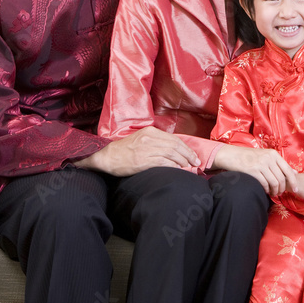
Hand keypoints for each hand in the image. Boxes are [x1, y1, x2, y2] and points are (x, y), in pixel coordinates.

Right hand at [76, 127, 199, 175]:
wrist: (107, 157)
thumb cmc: (124, 150)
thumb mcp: (141, 139)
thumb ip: (155, 141)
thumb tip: (173, 149)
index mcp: (150, 132)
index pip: (174, 139)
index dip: (186, 148)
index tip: (193, 155)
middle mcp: (149, 139)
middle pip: (175, 146)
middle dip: (188, 155)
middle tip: (196, 163)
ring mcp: (146, 149)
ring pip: (171, 154)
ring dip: (183, 161)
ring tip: (189, 168)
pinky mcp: (143, 161)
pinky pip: (163, 163)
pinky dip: (173, 166)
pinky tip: (178, 170)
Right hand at [211, 143, 297, 195]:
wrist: (232, 155)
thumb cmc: (250, 157)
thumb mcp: (266, 156)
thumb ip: (279, 164)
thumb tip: (294, 173)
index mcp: (273, 154)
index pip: (288, 169)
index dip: (293, 181)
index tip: (296, 190)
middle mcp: (269, 158)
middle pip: (282, 178)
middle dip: (283, 189)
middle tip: (280, 193)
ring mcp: (261, 164)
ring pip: (274, 182)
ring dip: (275, 191)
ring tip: (273, 194)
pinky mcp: (253, 171)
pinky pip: (265, 184)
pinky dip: (267, 190)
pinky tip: (266, 191)